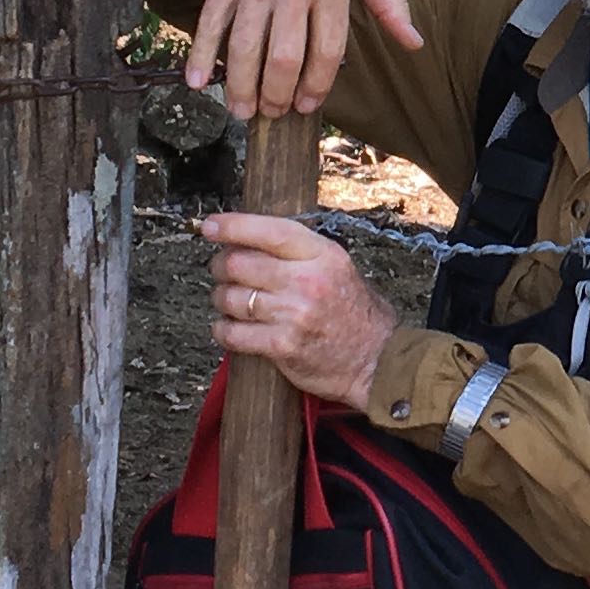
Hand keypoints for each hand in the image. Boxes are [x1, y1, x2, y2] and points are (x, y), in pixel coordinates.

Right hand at [187, 0, 421, 120]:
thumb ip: (389, 2)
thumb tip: (414, 43)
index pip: (325, 50)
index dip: (316, 86)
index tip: (307, 106)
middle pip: (284, 57)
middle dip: (277, 94)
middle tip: (274, 112)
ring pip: (246, 46)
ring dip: (241, 87)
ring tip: (242, 112)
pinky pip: (211, 20)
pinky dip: (201, 54)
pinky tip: (196, 82)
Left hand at [205, 212, 397, 409]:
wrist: (378, 362)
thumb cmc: (358, 316)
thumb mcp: (340, 269)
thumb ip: (302, 253)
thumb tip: (251, 241)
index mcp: (323, 255)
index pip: (268, 231)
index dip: (232, 226)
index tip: (210, 226)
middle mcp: (307, 280)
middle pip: (239, 263)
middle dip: (221, 267)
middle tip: (223, 272)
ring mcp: (293, 314)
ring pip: (231, 298)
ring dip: (222, 300)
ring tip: (231, 303)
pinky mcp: (282, 346)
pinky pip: (233, 333)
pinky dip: (223, 330)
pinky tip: (230, 329)